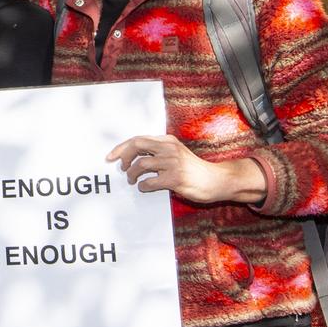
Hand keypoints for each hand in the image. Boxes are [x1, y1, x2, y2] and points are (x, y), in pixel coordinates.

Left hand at [107, 135, 265, 204]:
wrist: (217, 180)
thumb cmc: (193, 169)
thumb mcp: (177, 153)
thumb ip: (158, 151)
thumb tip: (131, 156)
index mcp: (168, 141)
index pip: (138, 139)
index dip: (121, 148)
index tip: (110, 157)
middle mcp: (169, 149)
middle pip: (136, 146)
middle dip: (123, 157)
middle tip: (121, 168)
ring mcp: (172, 163)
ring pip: (140, 164)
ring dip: (132, 174)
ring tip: (132, 180)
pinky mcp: (175, 178)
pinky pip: (149, 182)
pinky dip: (143, 186)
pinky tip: (145, 187)